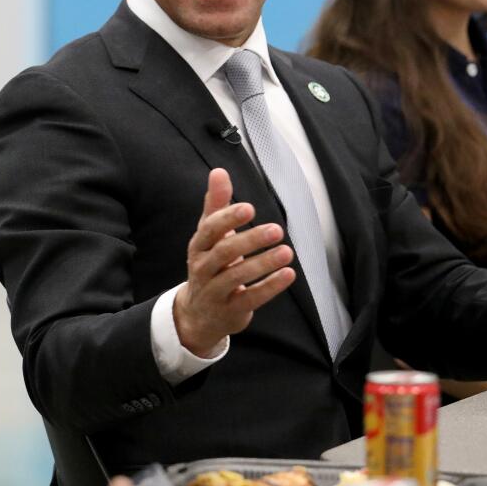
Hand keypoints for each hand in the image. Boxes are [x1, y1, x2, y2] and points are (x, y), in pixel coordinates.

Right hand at [174, 168, 295, 355]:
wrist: (199, 314)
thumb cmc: (209, 265)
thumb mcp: (209, 235)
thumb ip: (216, 204)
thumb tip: (219, 171)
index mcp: (198, 246)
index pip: (210, 230)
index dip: (228, 219)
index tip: (250, 208)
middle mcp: (202, 268)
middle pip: (224, 253)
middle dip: (250, 240)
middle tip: (276, 229)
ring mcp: (214, 292)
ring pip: (237, 277)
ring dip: (263, 263)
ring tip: (287, 252)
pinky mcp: (230, 310)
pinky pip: (250, 298)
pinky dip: (270, 287)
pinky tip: (288, 275)